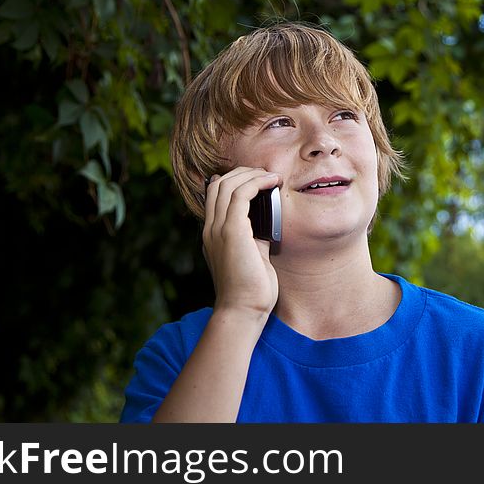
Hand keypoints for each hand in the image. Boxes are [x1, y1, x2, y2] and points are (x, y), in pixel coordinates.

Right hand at [202, 167, 280, 317]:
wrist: (243, 310)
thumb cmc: (251, 289)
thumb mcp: (251, 255)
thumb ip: (254, 236)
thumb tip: (267, 221)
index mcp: (212, 234)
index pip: (214, 195)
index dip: (234, 180)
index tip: (258, 179)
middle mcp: (211, 229)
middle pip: (218, 184)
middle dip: (243, 173)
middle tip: (267, 174)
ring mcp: (218, 230)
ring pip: (227, 185)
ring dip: (252, 175)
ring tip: (272, 176)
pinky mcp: (232, 232)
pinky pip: (240, 195)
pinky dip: (256, 183)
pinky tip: (272, 183)